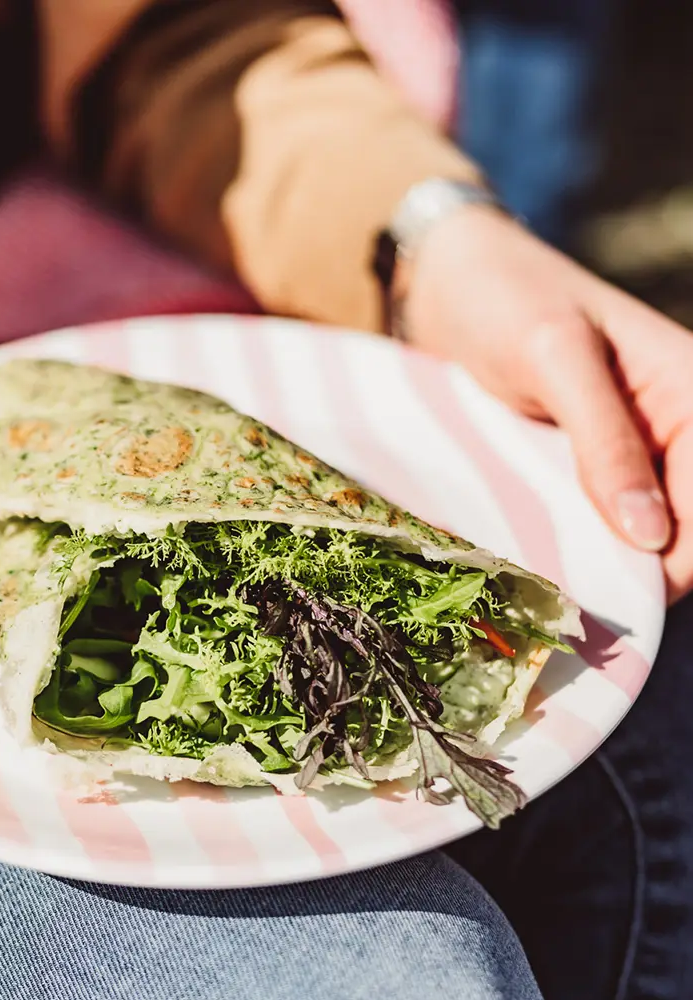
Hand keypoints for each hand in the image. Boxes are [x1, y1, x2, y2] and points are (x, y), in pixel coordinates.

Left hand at [404, 205, 692, 602]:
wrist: (452, 282)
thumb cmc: (508, 300)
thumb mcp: (555, 358)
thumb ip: (606, 439)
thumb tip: (650, 535)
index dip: (676, 565)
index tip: (618, 609)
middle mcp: (676, 426)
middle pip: (684, 530)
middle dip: (640, 573)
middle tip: (578, 612)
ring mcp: (631, 448)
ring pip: (641, 534)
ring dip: (606, 566)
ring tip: (557, 594)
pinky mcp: (586, 462)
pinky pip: (599, 519)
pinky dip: (579, 546)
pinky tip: (547, 565)